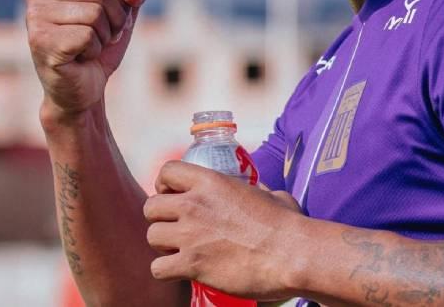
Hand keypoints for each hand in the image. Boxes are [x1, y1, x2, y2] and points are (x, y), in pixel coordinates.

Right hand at [25, 0, 149, 118]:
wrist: (84, 90)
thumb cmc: (100, 47)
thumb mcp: (125, 12)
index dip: (118, 5)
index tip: (103, 22)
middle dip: (113, 20)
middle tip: (99, 38)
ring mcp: (35, 16)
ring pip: (95, 14)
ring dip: (103, 37)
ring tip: (87, 48)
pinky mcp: (40, 40)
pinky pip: (88, 36)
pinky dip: (93, 51)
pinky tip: (78, 58)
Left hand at [144, 161, 303, 299]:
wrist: (292, 254)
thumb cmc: (287, 224)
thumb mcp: (271, 195)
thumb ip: (257, 191)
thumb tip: (261, 193)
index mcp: (211, 182)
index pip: (167, 172)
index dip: (165, 184)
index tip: (173, 195)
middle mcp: (194, 205)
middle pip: (151, 207)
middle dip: (161, 218)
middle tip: (177, 227)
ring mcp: (190, 235)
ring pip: (152, 236)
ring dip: (163, 245)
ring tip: (180, 250)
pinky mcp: (192, 265)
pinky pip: (158, 268)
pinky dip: (166, 271)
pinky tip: (182, 270)